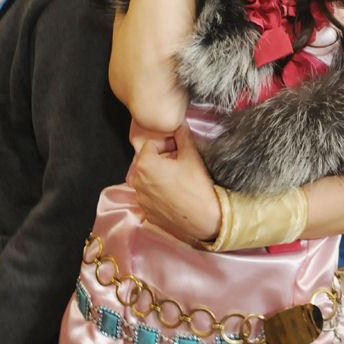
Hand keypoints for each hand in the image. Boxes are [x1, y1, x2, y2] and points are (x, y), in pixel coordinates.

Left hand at [127, 123, 220, 244]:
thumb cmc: (197, 186)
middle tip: (178, 161)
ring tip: (177, 178)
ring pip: (146, 179)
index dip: (165, 143)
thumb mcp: (191, 155)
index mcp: (145, 164)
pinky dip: (158, 192)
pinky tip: (174, 193)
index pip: (150, 144)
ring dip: (158, 175)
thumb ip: (182, 135)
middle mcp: (137, 182)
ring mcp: (141, 200)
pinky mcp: (148, 213)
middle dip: (160, 158)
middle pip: (146, 161)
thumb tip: (180, 123)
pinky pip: (149, 196)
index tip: (177, 148)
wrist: (205, 219)